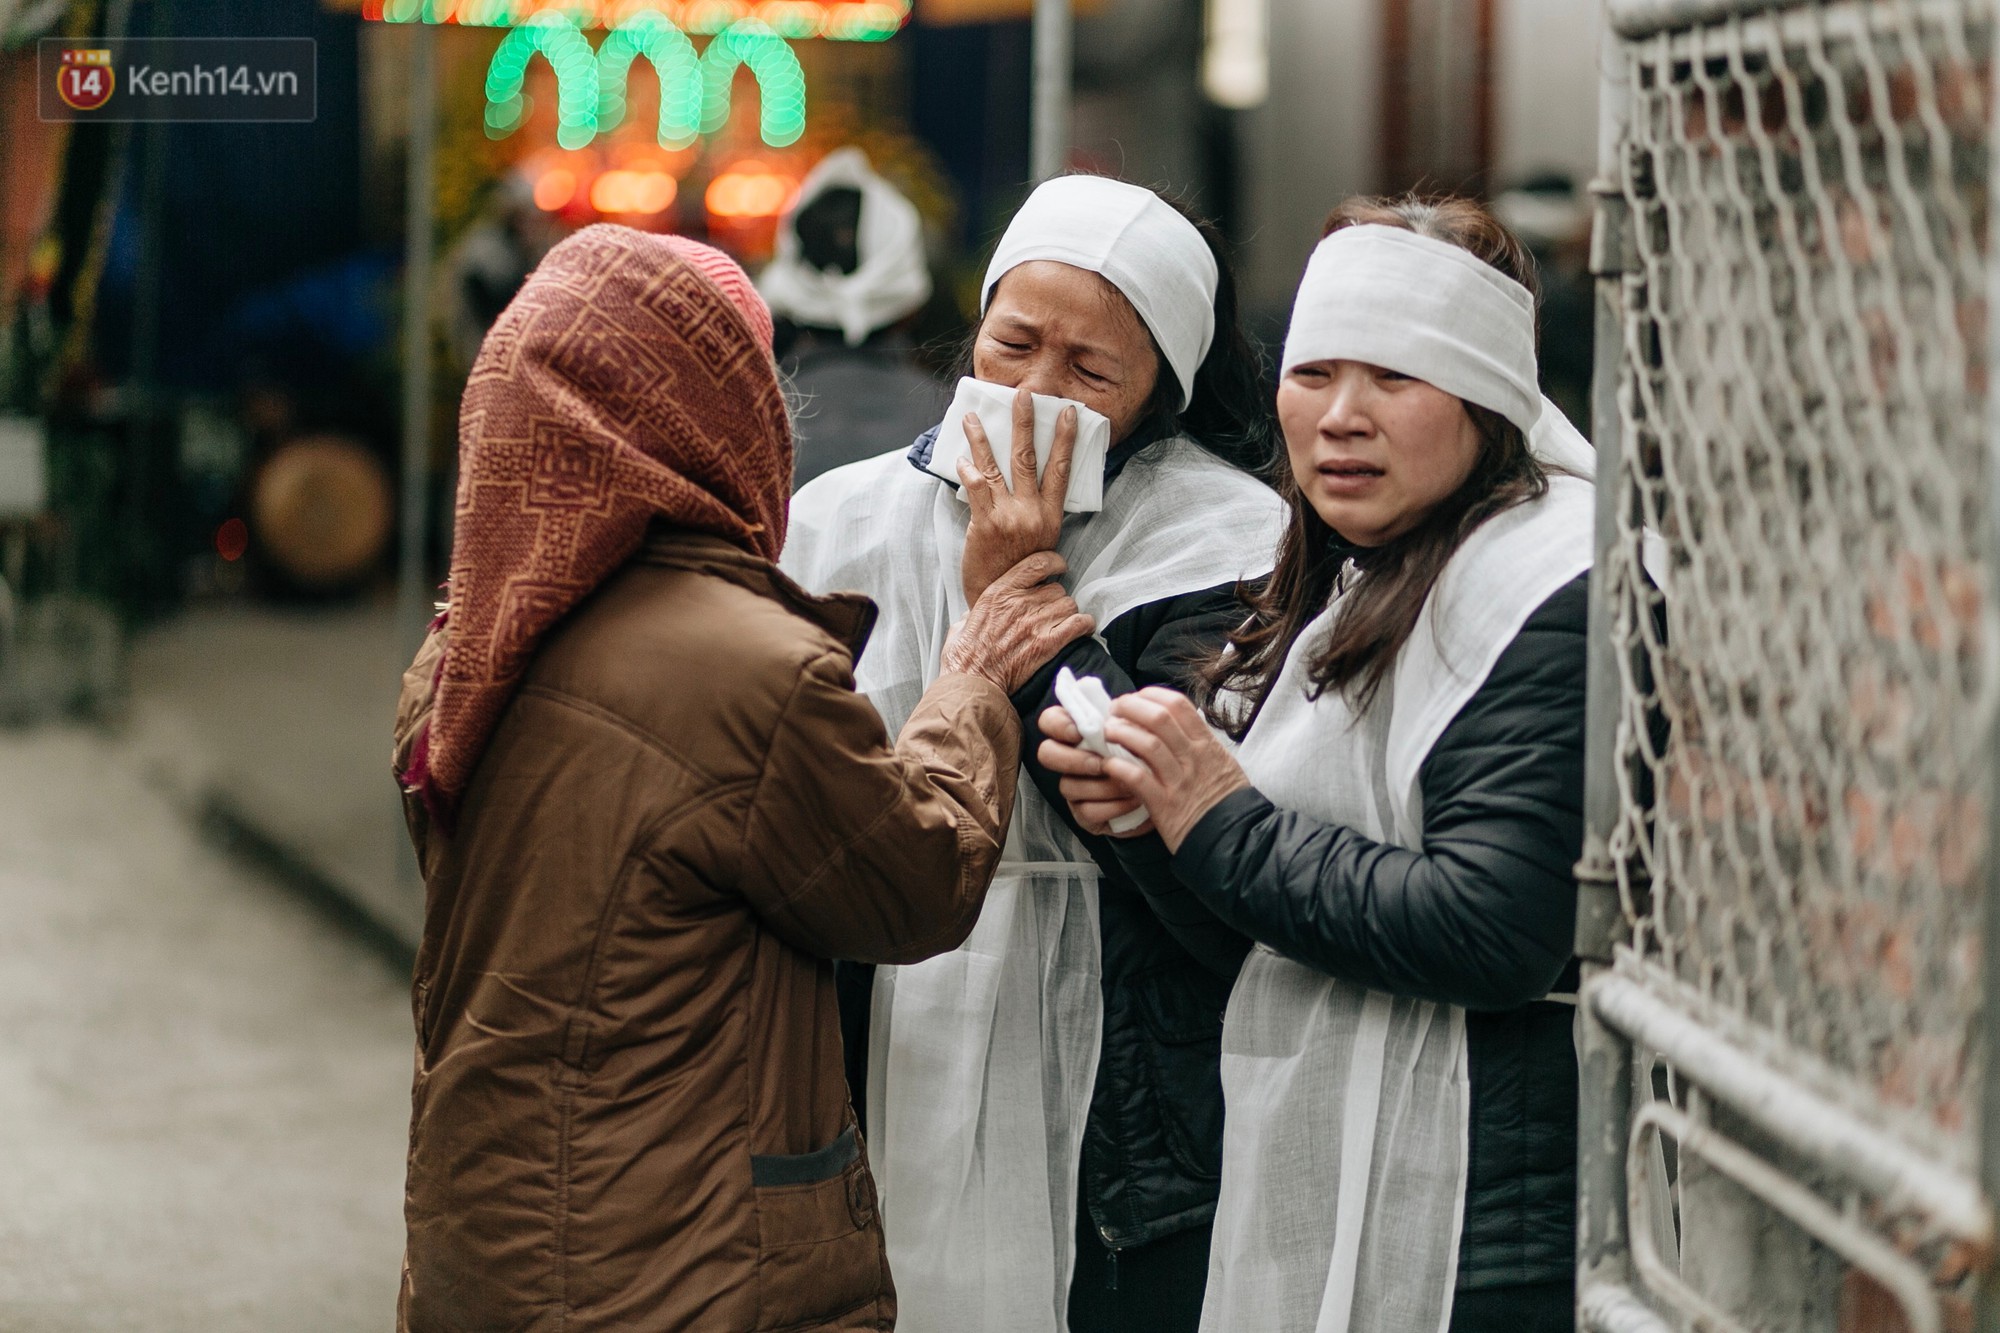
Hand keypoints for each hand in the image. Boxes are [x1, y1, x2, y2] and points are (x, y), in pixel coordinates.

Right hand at [941, 552, 1093, 694]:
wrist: (972, 682)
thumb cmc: (964, 658)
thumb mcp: (960, 625)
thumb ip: (971, 615)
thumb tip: (970, 617)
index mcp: (999, 592)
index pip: (1036, 563)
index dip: (1053, 563)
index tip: (1059, 568)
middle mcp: (1019, 603)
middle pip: (1056, 588)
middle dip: (1057, 600)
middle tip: (1052, 613)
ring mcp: (1035, 622)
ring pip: (1069, 605)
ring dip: (1069, 614)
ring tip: (1064, 624)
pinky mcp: (1047, 643)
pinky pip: (1078, 624)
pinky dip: (1085, 625)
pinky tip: (1083, 629)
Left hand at [956, 387, 1077, 607]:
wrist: (1005, 602)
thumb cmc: (1019, 573)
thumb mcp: (1039, 543)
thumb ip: (1036, 513)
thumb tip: (1026, 486)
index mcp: (1050, 516)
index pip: (1061, 469)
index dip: (1065, 439)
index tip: (1067, 412)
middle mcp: (1033, 512)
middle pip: (1029, 458)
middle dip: (1024, 423)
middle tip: (1022, 394)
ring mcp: (1009, 517)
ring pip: (996, 467)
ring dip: (982, 439)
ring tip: (972, 417)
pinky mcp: (986, 524)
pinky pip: (976, 488)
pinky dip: (968, 470)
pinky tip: (961, 458)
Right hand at [1036, 706, 1152, 836]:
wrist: (1160, 790)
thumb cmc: (1143, 755)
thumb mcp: (1136, 734)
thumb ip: (1122, 724)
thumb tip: (1120, 719)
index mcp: (1076, 732)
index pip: (1050, 720)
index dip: (1059, 725)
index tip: (1080, 732)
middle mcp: (1067, 758)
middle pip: (1046, 753)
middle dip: (1073, 760)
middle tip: (1101, 764)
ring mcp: (1073, 786)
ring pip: (1068, 785)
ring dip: (1103, 786)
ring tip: (1131, 784)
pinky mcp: (1083, 813)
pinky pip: (1088, 811)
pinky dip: (1114, 806)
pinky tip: (1134, 800)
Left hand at [1097, 688, 1250, 852]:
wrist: (1235, 839)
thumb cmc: (1225, 801)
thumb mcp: (1222, 762)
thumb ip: (1199, 742)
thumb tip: (1177, 723)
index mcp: (1206, 744)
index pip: (1178, 705)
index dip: (1150, 695)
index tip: (1135, 699)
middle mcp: (1193, 758)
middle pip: (1158, 718)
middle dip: (1130, 707)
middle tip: (1114, 710)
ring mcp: (1178, 781)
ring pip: (1147, 744)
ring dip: (1121, 733)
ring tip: (1107, 732)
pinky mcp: (1164, 806)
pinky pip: (1138, 779)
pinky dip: (1119, 768)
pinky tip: (1108, 764)